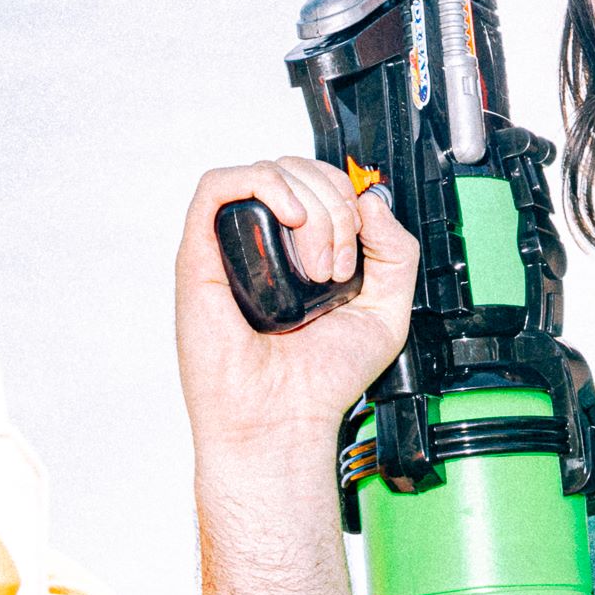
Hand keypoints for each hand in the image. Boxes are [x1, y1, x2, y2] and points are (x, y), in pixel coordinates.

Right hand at [175, 159, 418, 452]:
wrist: (283, 423)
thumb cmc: (322, 380)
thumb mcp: (386, 310)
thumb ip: (395, 252)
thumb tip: (371, 201)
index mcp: (299, 251)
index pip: (320, 182)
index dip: (350, 197)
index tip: (365, 245)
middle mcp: (263, 244)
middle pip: (298, 171)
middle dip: (337, 205)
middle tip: (341, 267)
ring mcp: (229, 247)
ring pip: (267, 172)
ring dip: (311, 204)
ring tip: (320, 266)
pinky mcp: (198, 256)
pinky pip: (217, 186)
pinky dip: (264, 184)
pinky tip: (293, 220)